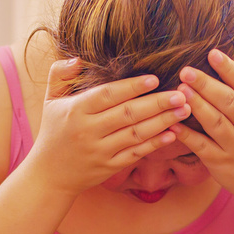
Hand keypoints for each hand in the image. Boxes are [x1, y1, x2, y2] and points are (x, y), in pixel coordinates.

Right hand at [23, 58, 193, 196]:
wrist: (49, 175)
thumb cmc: (53, 132)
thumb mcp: (50, 100)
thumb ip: (60, 74)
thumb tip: (78, 59)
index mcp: (76, 111)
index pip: (108, 95)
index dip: (132, 87)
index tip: (155, 79)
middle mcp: (88, 131)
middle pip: (128, 114)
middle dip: (157, 103)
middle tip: (181, 94)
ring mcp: (100, 151)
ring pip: (136, 134)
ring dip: (162, 122)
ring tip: (184, 110)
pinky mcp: (109, 167)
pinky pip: (136, 154)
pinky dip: (155, 144)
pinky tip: (173, 133)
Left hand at [172, 48, 233, 200]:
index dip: (228, 68)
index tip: (212, 53)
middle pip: (228, 101)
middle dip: (207, 85)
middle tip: (185, 70)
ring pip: (215, 123)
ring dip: (197, 106)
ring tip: (179, 91)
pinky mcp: (220, 162)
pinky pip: (202, 147)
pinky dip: (187, 136)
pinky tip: (172, 125)